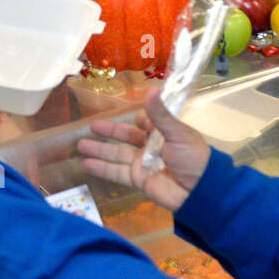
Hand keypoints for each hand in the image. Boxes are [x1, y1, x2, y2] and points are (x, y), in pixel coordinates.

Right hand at [76, 88, 210, 211]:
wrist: (198, 190)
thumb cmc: (191, 156)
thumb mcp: (177, 132)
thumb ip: (159, 114)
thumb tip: (151, 89)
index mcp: (162, 132)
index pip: (145, 122)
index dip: (138, 118)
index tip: (132, 115)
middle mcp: (150, 147)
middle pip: (125, 136)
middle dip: (109, 131)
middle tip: (91, 126)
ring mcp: (142, 164)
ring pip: (116, 154)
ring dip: (99, 150)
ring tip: (79, 145)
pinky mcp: (137, 179)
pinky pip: (116, 172)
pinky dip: (101, 168)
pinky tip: (86, 164)